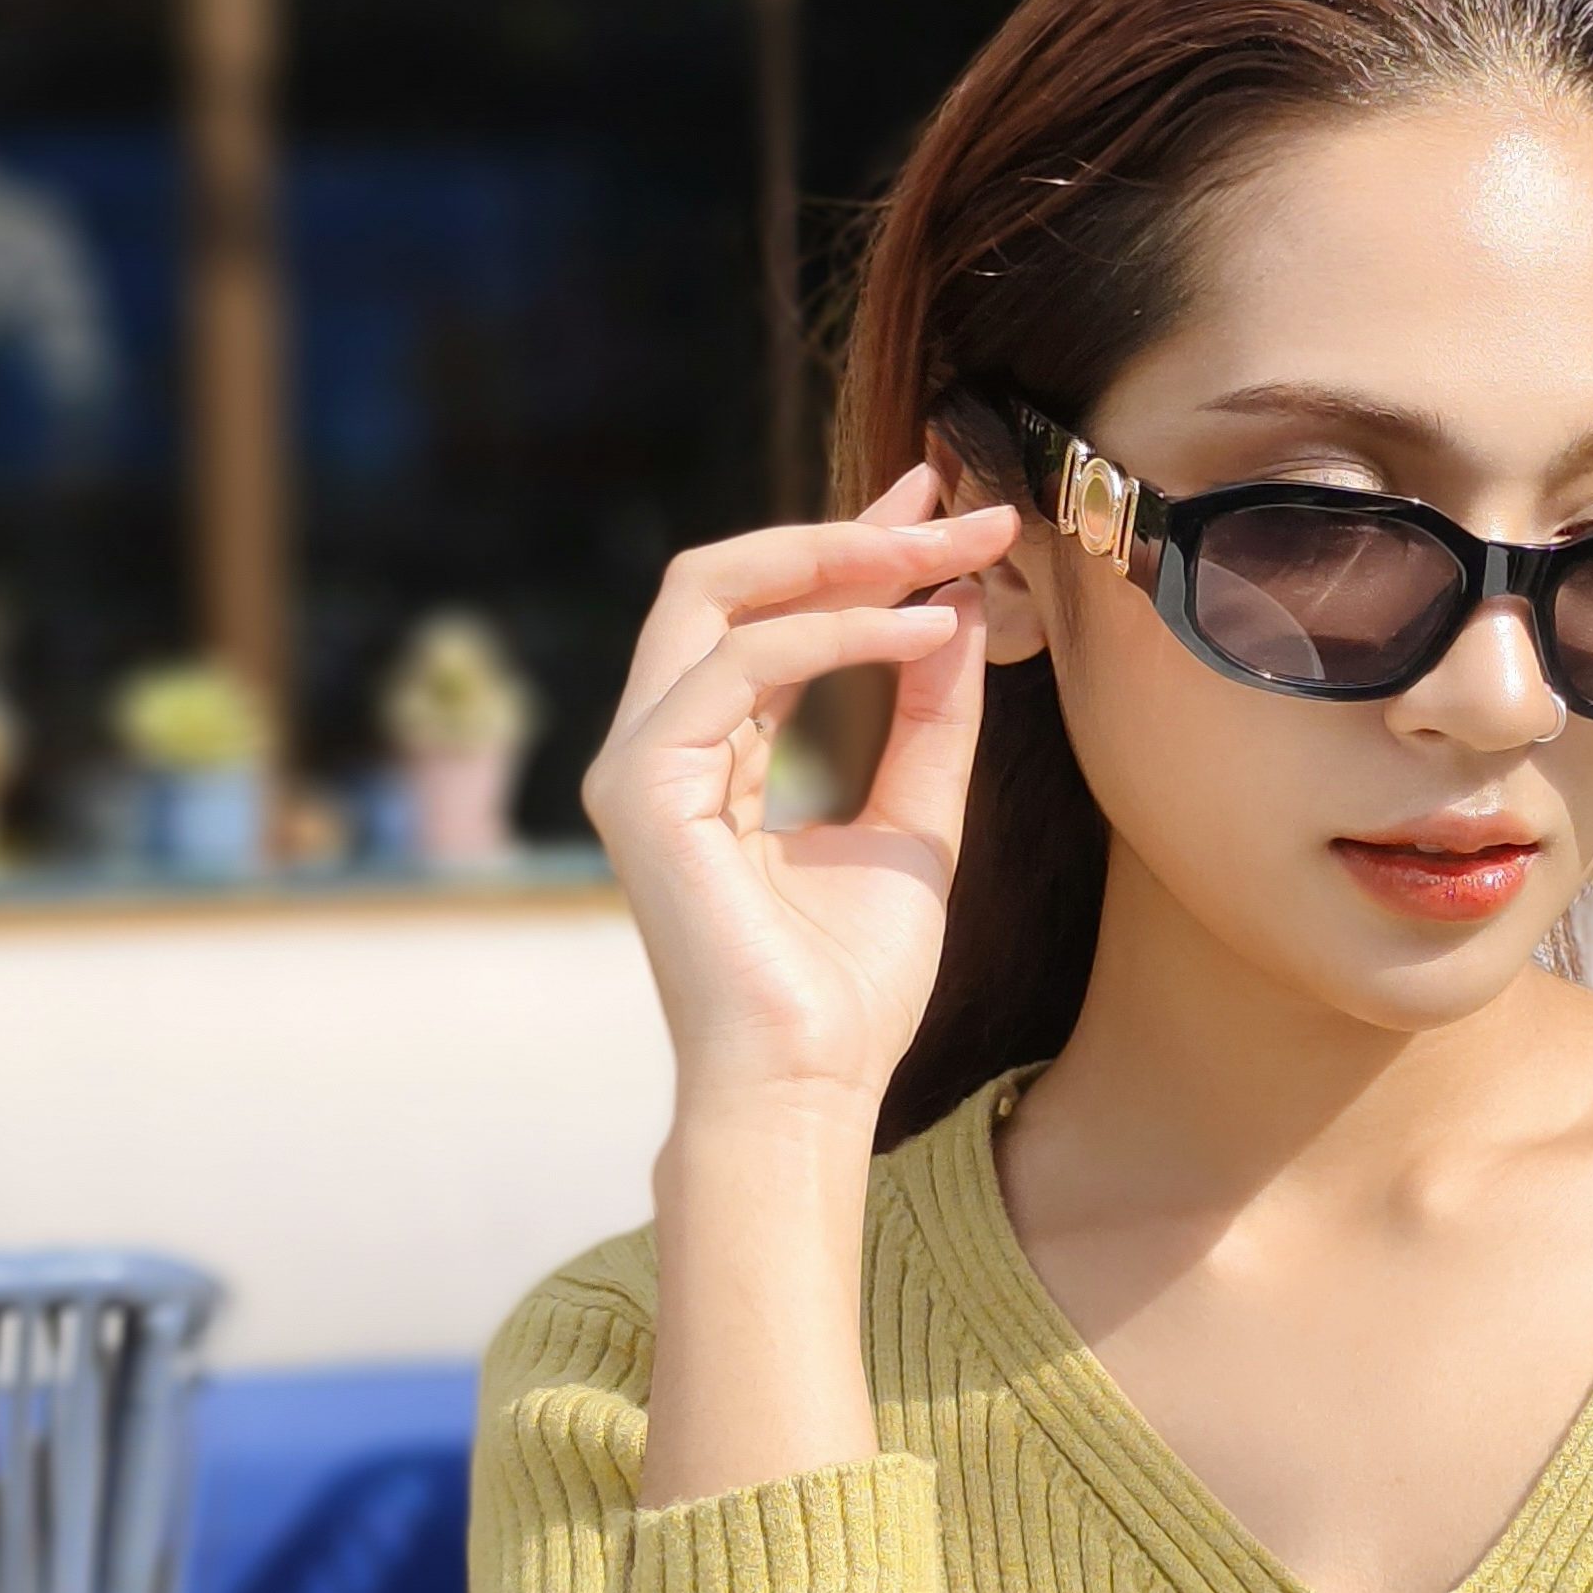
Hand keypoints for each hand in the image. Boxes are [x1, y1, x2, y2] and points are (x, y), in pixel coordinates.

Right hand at [582, 467, 1020, 1120]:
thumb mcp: (916, 822)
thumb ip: (929, 717)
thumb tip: (955, 607)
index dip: (850, 548)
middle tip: (954, 510)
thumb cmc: (849, 986)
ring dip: (848, 562)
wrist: (811, 1086)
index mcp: (707, 754)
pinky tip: (926, 631)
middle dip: (845, 532)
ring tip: (953, 560)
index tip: (939, 506)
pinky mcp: (645, 787)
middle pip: (723, 578)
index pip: (763, 612)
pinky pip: (742, 664)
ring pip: (718, 594)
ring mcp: (638, 763)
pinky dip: (839, 634)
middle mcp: (658, 745)